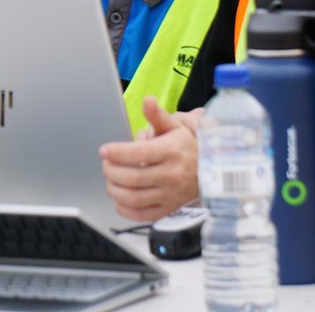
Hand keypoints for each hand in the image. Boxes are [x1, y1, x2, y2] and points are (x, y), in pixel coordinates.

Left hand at [99, 97, 200, 221]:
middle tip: (106, 165)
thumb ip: (157, 115)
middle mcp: (171, 175)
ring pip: (135, 198)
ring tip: (110, 180)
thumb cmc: (188, 147)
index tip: (104, 150)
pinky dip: (125, 210)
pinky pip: (142, 215)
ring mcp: (169, 194)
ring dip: (115, 190)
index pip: (139, 153)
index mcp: (170, 152)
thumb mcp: (174, 127)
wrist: (210, 171)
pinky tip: (119, 199)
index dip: (117, 152)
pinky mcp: (168, 209)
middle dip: (112, 171)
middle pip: (133, 178)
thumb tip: (147, 101)